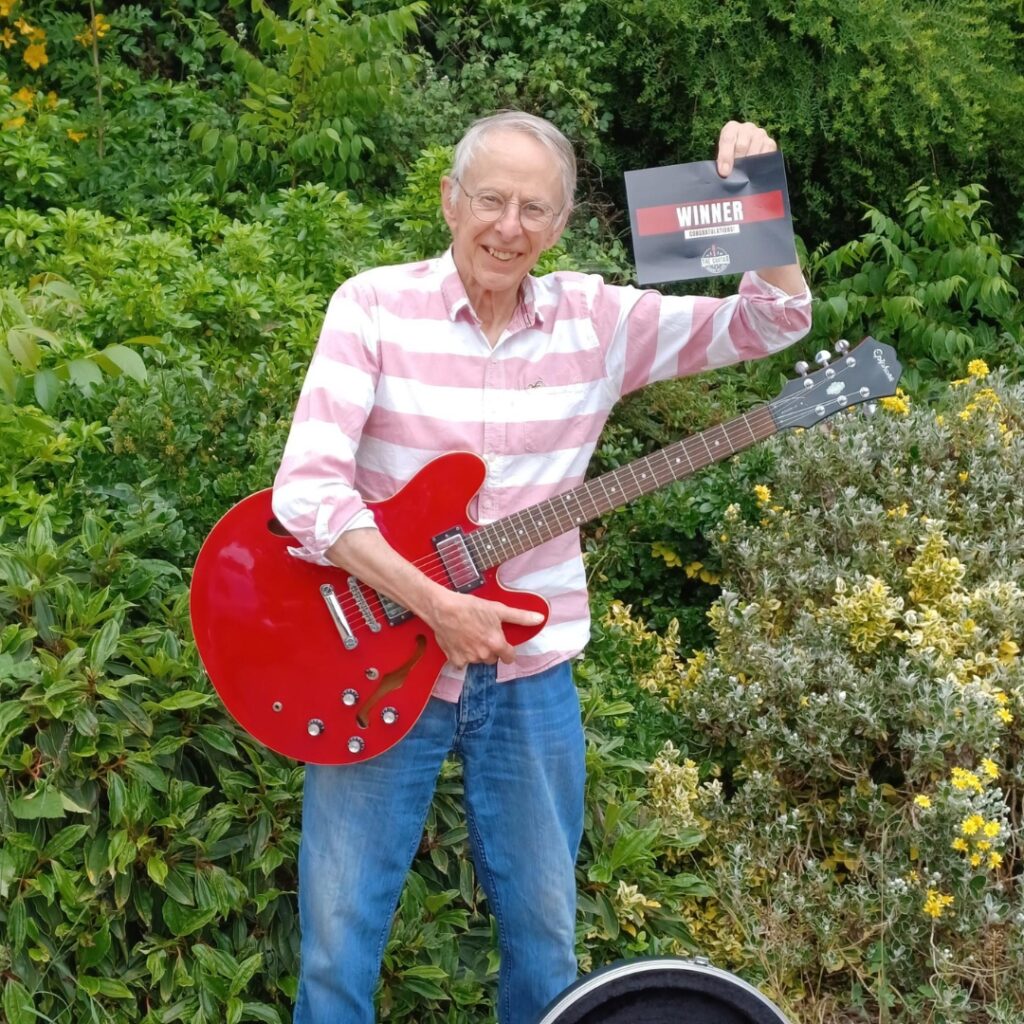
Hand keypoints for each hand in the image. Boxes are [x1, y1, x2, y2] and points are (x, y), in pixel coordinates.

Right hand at [425, 590, 543, 668]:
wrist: (443, 609)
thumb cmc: (471, 607)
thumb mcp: (498, 609)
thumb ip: (520, 617)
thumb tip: (540, 619)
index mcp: (496, 644)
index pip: (509, 657)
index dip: (507, 650)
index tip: (502, 644)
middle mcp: (484, 655)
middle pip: (493, 658)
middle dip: (490, 649)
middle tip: (483, 634)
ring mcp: (469, 659)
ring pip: (478, 660)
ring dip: (477, 652)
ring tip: (470, 635)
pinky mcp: (455, 660)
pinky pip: (462, 663)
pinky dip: (462, 656)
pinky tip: (459, 642)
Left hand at [716, 121, 777, 176]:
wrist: (743, 155)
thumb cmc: (730, 155)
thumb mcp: (722, 155)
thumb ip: (722, 161)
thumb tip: (725, 172)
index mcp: (732, 128)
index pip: (728, 139)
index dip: (726, 157)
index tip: (724, 172)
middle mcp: (747, 128)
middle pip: (742, 145)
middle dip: (738, 162)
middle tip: (736, 175)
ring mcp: (760, 133)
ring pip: (754, 150)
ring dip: (749, 164)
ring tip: (745, 174)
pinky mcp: (770, 142)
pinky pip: (766, 153)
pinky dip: (761, 164)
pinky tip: (756, 170)